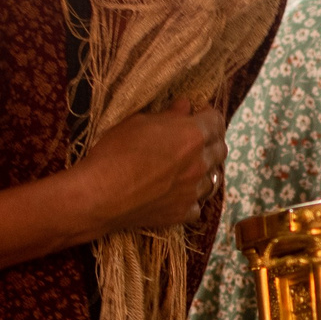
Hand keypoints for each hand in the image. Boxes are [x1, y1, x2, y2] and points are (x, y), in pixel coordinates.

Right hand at [71, 103, 227, 235]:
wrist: (100, 195)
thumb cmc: (115, 152)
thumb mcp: (138, 123)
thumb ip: (168, 115)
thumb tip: (186, 107)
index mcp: (192, 136)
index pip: (217, 120)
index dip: (208, 116)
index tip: (199, 116)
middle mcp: (199, 163)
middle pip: (220, 150)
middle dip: (211, 142)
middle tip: (194, 141)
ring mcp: (193, 191)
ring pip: (212, 178)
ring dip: (203, 171)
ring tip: (187, 168)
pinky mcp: (183, 213)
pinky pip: (196, 205)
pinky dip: (190, 199)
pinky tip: (177, 194)